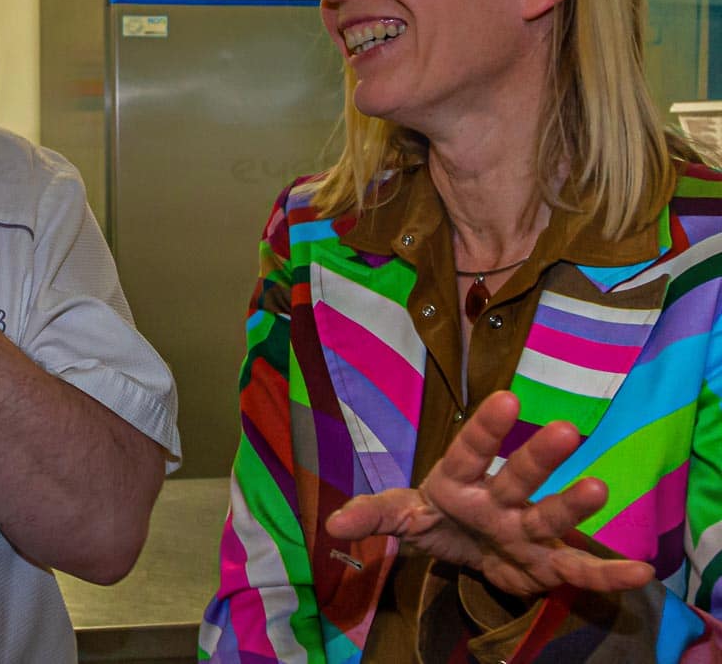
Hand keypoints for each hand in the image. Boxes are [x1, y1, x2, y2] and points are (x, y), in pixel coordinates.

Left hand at [324, 391, 653, 597]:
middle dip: (537, 455)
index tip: (507, 398)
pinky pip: (576, 570)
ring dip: (573, 504)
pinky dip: (607, 574)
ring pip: (550, 516)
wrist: (468, 551)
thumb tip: (333, 525)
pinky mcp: (544, 564)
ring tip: (599, 488)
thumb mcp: (401, 514)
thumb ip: (374, 514)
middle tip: (565, 429)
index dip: (485, 428)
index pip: (468, 449)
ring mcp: (525, 530)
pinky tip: (639, 570)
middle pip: (518, 475)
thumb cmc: (437, 517)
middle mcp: (498, 498)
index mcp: (458, 479)